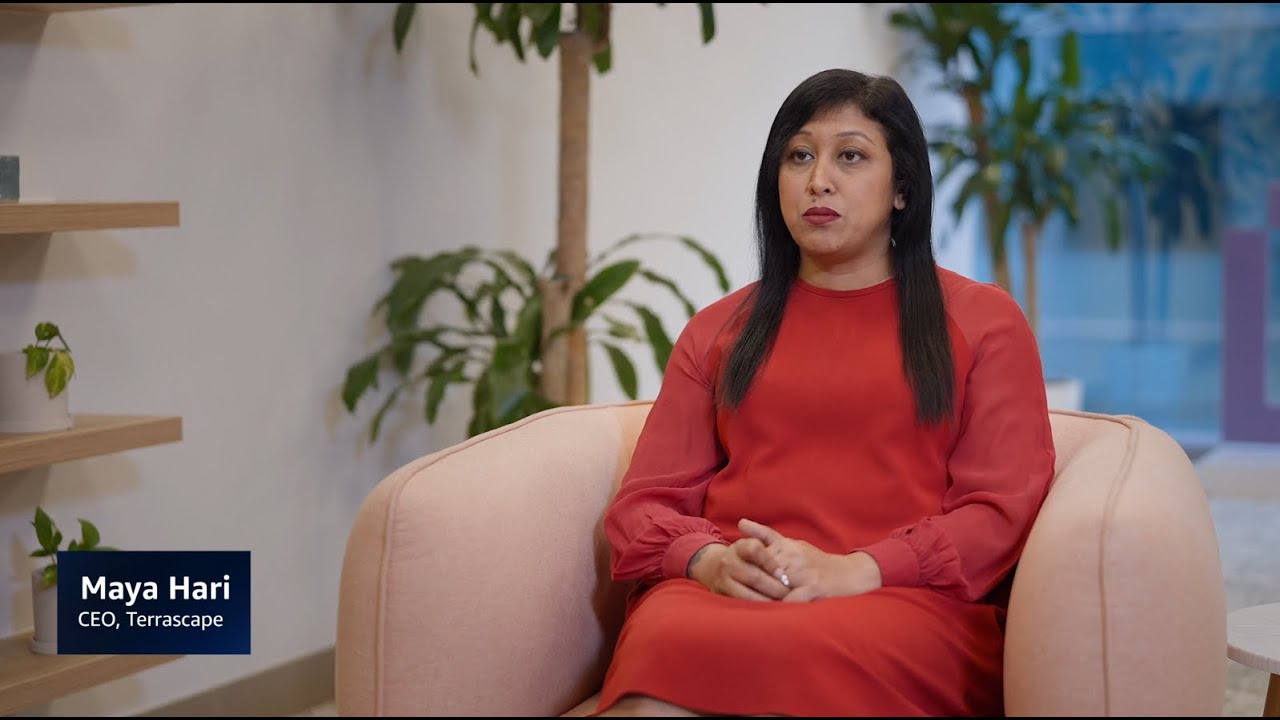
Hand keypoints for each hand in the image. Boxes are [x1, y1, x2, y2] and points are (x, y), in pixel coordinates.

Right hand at [686, 538, 789, 601]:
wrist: (715, 569)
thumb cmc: (745, 557)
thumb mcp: (754, 542)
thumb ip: (764, 534)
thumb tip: (756, 528)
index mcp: (739, 547)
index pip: (754, 549)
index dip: (770, 562)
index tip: (783, 574)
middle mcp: (728, 562)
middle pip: (754, 576)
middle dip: (775, 587)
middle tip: (789, 593)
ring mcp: (723, 581)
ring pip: (747, 594)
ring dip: (767, 600)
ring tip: (782, 603)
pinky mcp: (722, 596)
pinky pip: (741, 605)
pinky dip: (757, 609)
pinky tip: (769, 610)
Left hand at [738, 518, 882, 601]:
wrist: (851, 575)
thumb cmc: (817, 562)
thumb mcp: (792, 544)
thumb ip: (766, 535)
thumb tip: (741, 522)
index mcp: (787, 546)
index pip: (757, 558)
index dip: (746, 570)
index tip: (735, 580)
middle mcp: (794, 557)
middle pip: (762, 573)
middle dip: (751, 585)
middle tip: (737, 596)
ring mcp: (803, 573)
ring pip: (774, 587)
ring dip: (762, 598)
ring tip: (750, 608)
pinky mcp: (813, 588)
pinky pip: (790, 600)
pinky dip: (779, 607)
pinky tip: (771, 615)